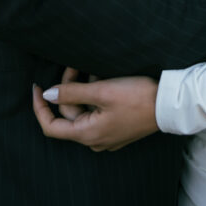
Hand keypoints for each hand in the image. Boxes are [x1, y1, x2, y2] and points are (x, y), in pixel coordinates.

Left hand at [32, 76, 158, 151]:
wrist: (169, 105)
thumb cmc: (136, 97)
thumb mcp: (101, 91)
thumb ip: (71, 92)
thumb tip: (47, 94)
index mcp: (87, 134)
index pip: (51, 126)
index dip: (39, 107)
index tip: (37, 87)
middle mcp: (95, 140)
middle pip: (70, 114)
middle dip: (69, 88)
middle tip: (75, 65)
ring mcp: (107, 136)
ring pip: (84, 111)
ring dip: (85, 90)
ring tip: (96, 71)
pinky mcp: (117, 128)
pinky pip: (98, 112)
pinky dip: (96, 96)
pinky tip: (106, 80)